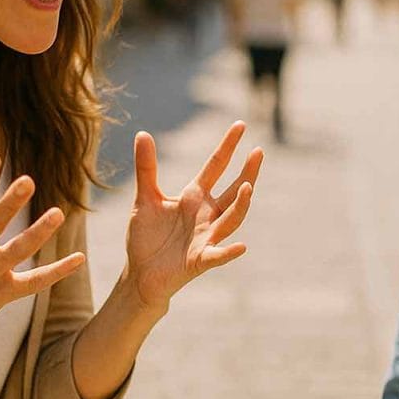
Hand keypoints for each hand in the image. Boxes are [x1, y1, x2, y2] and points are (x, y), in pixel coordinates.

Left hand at [123, 122, 262, 311]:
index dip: (228, 146)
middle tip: (258, 152)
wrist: (140, 274)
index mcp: (195, 196)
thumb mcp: (145, 198)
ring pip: (230, 219)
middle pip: (232, 190)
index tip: (241, 125)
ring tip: (248, 187)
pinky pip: (217, 255)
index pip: (216, 166)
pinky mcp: (199, 260)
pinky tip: (241, 246)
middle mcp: (206, 214)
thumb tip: (142, 133)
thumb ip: (146, 168)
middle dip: (246, 173)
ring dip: (240, 205)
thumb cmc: (147, 236)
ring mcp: (206, 237)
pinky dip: (229, 252)